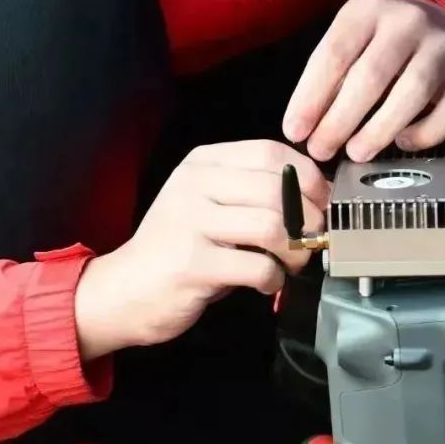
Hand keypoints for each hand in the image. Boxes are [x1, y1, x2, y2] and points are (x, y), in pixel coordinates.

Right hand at [74, 141, 328, 362]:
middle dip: (309, 218)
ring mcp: (191, 223)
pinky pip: (258, 267)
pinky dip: (274, 279)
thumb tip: (315, 198)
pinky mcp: (193, 264)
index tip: (322, 201)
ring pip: (273, 226)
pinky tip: (265, 283)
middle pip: (278, 189)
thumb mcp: (209, 205)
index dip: (308, 177)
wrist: (122, 291)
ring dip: (296, 250)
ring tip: (290, 263)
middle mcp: (194, 185)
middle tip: (312, 239)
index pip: (271, 152)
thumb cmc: (176, 249)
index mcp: (202, 163)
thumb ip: (252, 193)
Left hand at [282, 0, 444, 162]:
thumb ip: (332, 75)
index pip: (335, 54)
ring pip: (410, 93)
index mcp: (369, 9)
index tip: (295, 131)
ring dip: (378, 130)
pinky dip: (422, 134)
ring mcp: (444, 48)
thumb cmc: (387, 42)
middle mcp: (409, 22)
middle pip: (371, 76)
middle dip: (339, 120)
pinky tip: (401, 143)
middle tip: (321, 149)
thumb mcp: (355, 40)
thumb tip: (307, 126)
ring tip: (355, 153)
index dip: (311, 97)